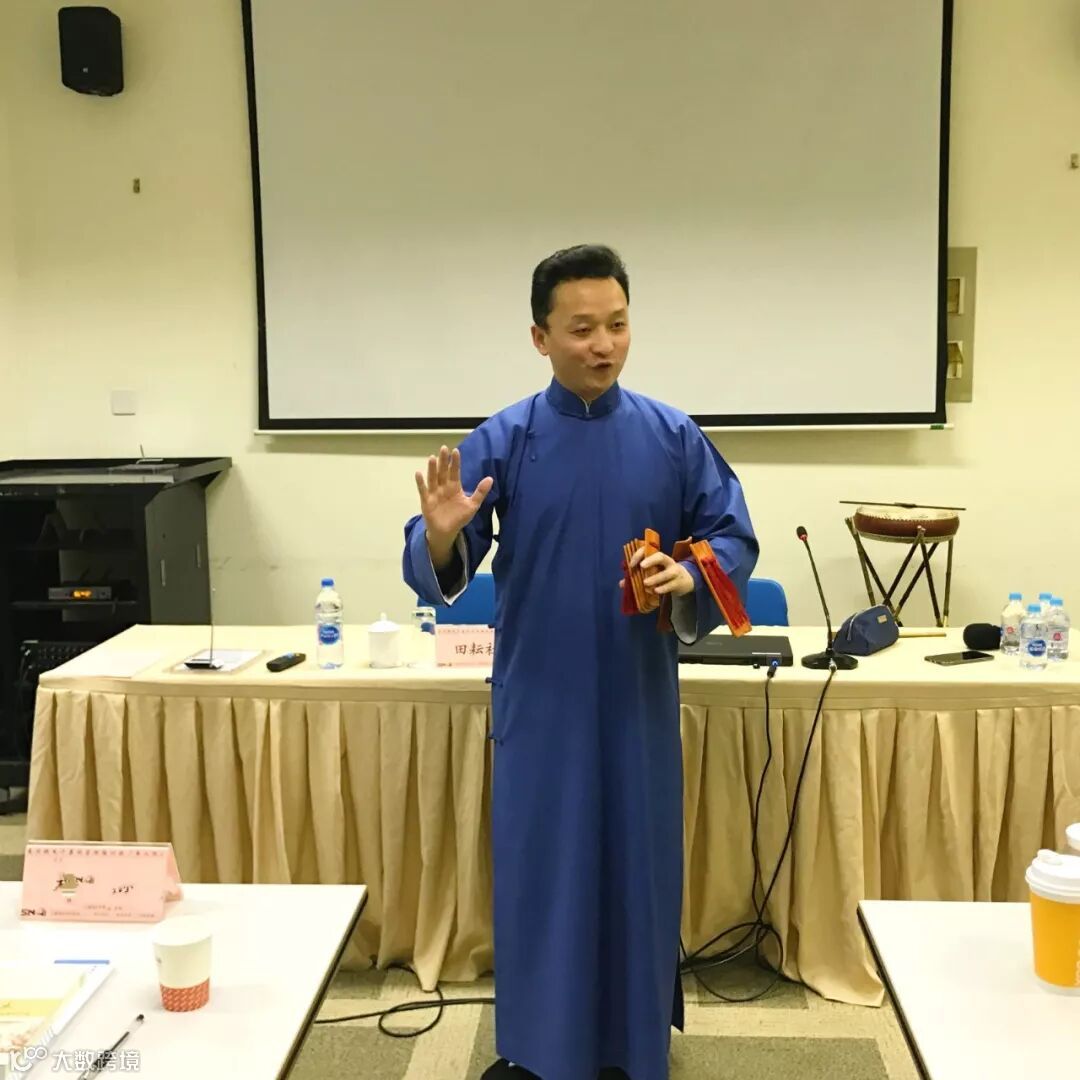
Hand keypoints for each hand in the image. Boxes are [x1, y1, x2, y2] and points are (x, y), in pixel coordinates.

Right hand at [415, 446, 492, 561]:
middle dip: (444, 461)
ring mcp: (434, 493)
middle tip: (444, 449)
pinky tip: (419, 473)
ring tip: (433, 458)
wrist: (447, 532)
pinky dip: (420, 482)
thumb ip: (480, 492)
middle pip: (443, 472)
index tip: (456, 451)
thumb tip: (490, 478)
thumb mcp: (472, 505)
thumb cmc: (458, 518)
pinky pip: (423, 490)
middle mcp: (443, 487)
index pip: (455, 472)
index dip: (455, 462)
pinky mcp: (427, 501)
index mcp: (454, 487)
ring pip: (433, 478)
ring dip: (432, 469)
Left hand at [619, 547, 694, 596]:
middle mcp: (667, 562)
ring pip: (667, 573)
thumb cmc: (663, 575)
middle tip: (642, 566)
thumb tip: (622, 584)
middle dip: (651, 560)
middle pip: (660, 556)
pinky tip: (656, 591)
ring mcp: (674, 572)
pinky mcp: (678, 583)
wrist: (683, 581)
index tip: (631, 564)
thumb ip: (636, 577)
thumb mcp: (651, 573)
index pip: (648, 550)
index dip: (639, 555)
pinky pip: (671, 585)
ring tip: (645, 583)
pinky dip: (663, 588)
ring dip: (656, 578)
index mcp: (658, 557)